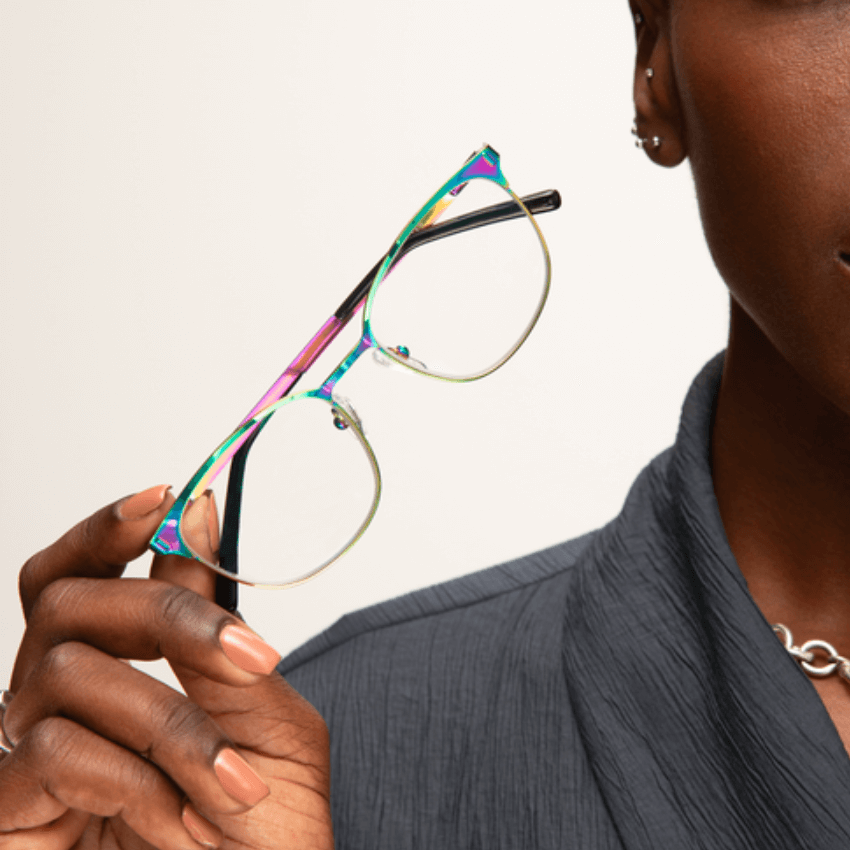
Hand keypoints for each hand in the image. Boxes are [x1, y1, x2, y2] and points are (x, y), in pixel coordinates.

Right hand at [0, 485, 333, 848]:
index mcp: (116, 671)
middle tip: (251, 655)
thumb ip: (217, 626)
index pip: (80, 576)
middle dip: (165, 614)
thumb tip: (194, 515)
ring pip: (67, 672)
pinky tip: (173, 821)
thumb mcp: (258, 715)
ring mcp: (25, 755)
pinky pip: (45, 748)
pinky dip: (128, 778)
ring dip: (171, 724)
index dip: (108, 528)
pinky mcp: (8, 811)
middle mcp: (58, 701)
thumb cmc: (258, 833)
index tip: (166, 496)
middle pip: (67, 603)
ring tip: (232, 783)